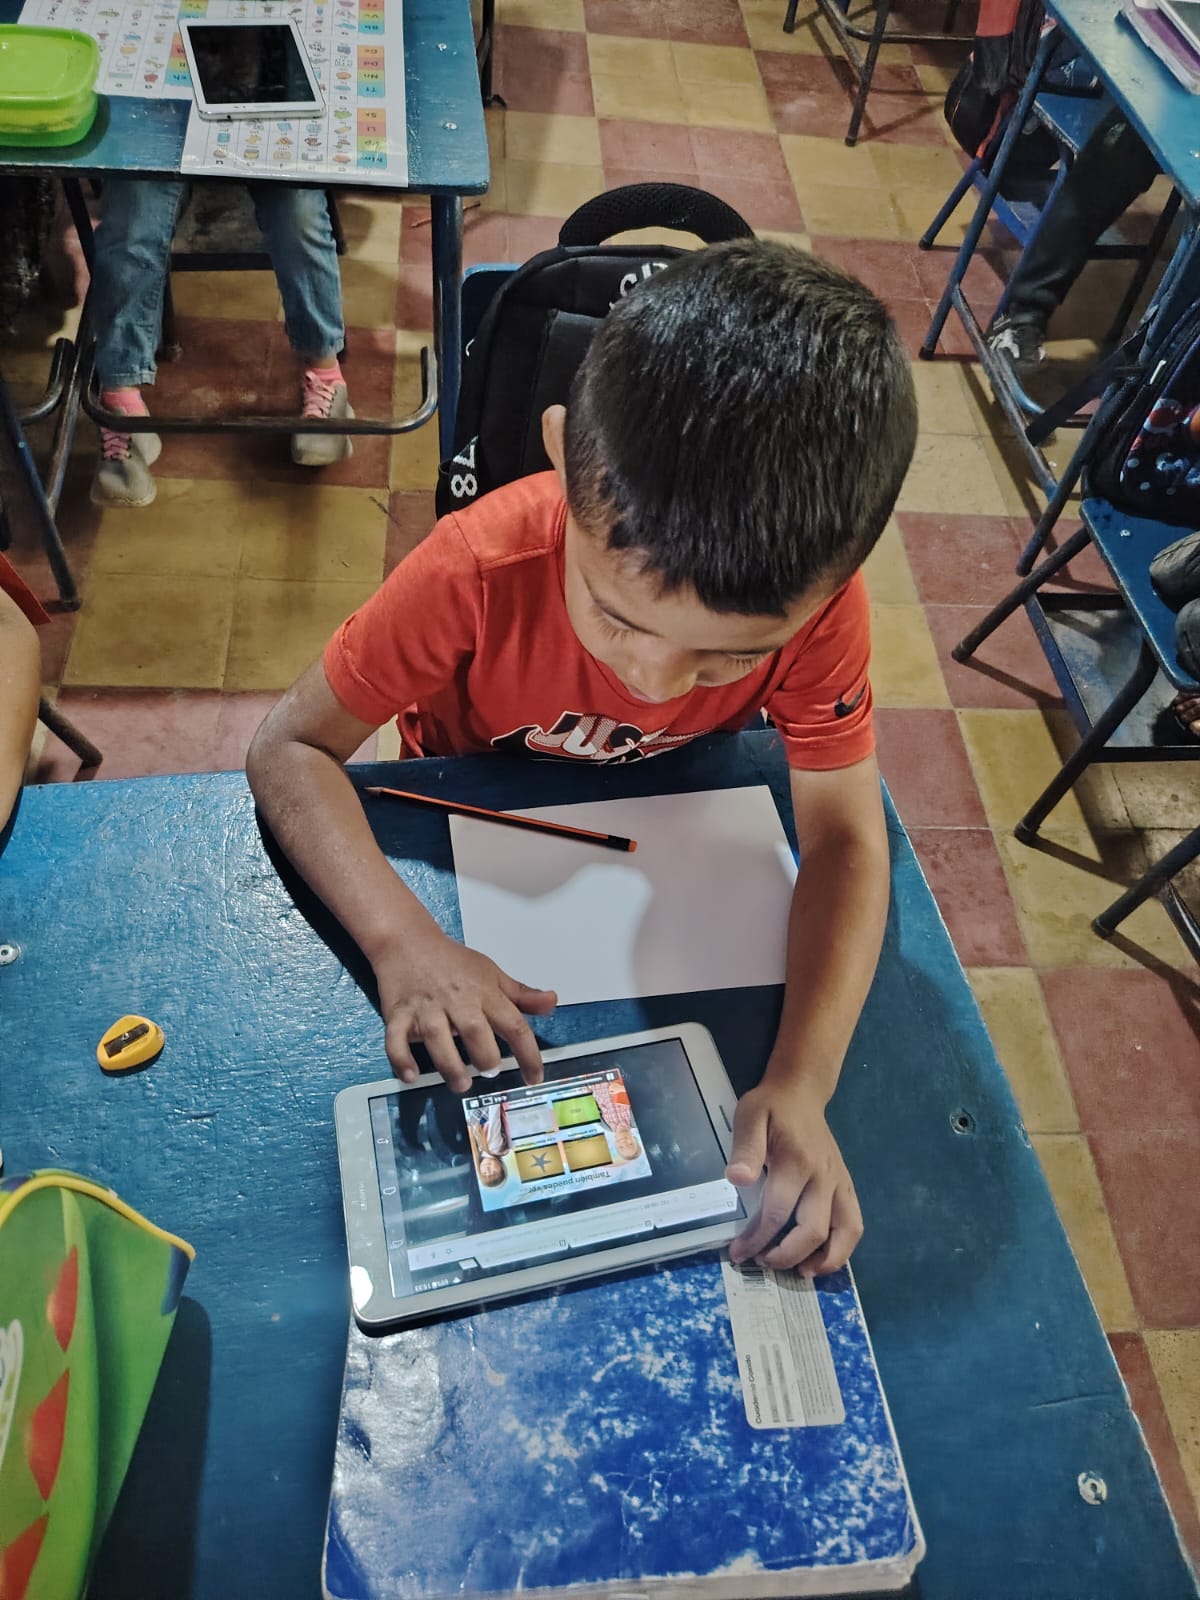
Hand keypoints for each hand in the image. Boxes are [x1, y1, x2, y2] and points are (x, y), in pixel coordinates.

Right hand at [375, 928, 555, 1092]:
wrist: (407, 941)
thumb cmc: (451, 961)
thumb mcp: (491, 973)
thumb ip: (521, 995)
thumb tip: (551, 1003)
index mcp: (483, 993)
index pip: (514, 1025)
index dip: (528, 1054)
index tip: (535, 1077)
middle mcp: (456, 1002)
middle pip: (475, 1032)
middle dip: (485, 1058)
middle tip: (491, 1072)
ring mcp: (426, 1009)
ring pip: (438, 1040)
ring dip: (450, 1066)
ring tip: (460, 1083)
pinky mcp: (398, 1015)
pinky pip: (396, 1040)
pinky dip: (402, 1059)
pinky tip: (411, 1075)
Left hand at [726, 1077, 861, 1275]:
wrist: (800, 1093)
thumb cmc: (771, 1107)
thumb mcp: (749, 1117)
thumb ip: (745, 1148)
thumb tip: (736, 1179)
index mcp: (797, 1162)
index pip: (777, 1213)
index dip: (757, 1239)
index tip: (739, 1252)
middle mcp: (824, 1176)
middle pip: (813, 1230)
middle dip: (786, 1255)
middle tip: (762, 1262)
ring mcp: (840, 1182)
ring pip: (846, 1232)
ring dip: (826, 1259)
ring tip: (801, 1272)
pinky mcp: (846, 1186)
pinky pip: (854, 1223)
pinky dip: (843, 1247)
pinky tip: (821, 1257)